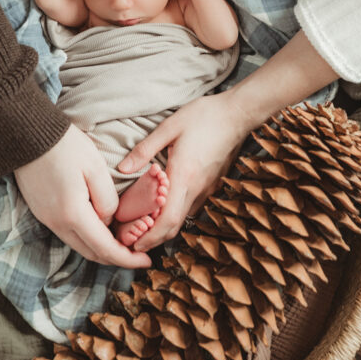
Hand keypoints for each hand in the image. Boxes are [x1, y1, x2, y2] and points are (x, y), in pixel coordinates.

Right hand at [14, 125, 151, 267]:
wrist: (27, 134)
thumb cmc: (65, 146)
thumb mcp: (95, 168)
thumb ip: (107, 199)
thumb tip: (109, 219)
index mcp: (73, 214)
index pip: (105, 248)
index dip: (127, 258)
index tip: (146, 261)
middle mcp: (57, 223)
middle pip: (91, 252)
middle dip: (116, 258)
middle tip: (137, 253)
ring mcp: (47, 219)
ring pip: (79, 244)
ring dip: (101, 248)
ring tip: (122, 241)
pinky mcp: (42, 211)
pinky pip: (68, 233)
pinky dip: (87, 236)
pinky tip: (100, 227)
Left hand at [117, 91, 249, 251]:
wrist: (238, 114)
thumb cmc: (204, 117)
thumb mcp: (170, 127)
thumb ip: (145, 150)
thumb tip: (123, 169)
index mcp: (184, 176)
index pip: (168, 220)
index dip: (150, 237)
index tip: (133, 245)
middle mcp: (197, 188)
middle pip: (175, 226)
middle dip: (153, 238)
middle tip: (133, 241)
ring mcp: (207, 188)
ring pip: (183, 217)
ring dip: (164, 226)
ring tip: (143, 223)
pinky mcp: (213, 184)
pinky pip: (192, 205)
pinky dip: (176, 212)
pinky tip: (164, 204)